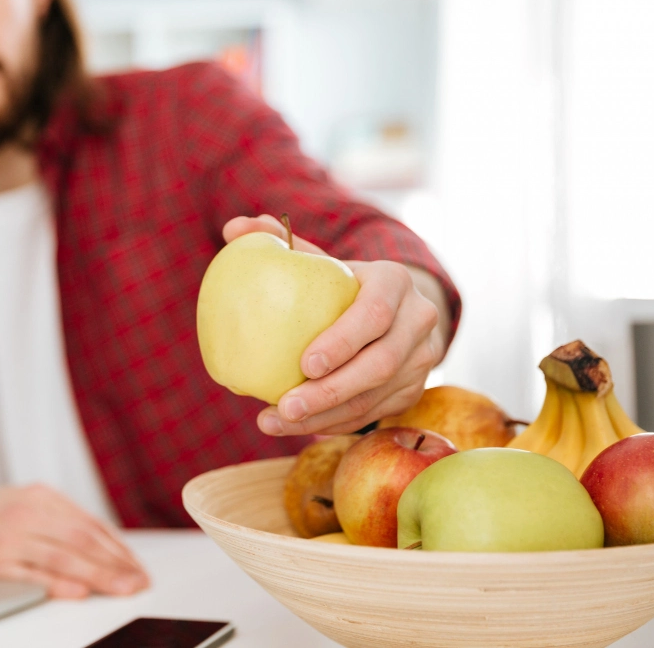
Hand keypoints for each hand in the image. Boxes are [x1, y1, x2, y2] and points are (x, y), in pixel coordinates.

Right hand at [0, 481, 149, 598]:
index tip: (137, 566)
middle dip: (116, 563)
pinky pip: (31, 576)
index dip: (118, 548)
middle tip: (139, 581)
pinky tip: (79, 590)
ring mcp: (11, 539)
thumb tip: (104, 545)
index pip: (90, 525)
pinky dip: (58, 583)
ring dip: (99, 574)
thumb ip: (62, 521)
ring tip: (122, 588)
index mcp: (42, 498)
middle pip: (82, 540)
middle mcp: (29, 515)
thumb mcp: (27, 503)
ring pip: (63, 557)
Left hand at [222, 215, 448, 436]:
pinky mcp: (412, 390)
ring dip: (324, 416)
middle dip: (330, 392)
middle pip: (379, 365)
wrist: (392, 306)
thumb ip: (278, 240)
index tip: (303, 363)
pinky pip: (371, 415)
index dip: (343, 341)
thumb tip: (232, 228)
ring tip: (276, 421)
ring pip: (374, 398)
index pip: (373, 315)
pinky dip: (331, 423)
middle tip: (284, 406)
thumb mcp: (318, 258)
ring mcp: (421, 361)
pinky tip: (293, 426)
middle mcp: (418, 321)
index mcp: (394, 282)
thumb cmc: (340, 281)